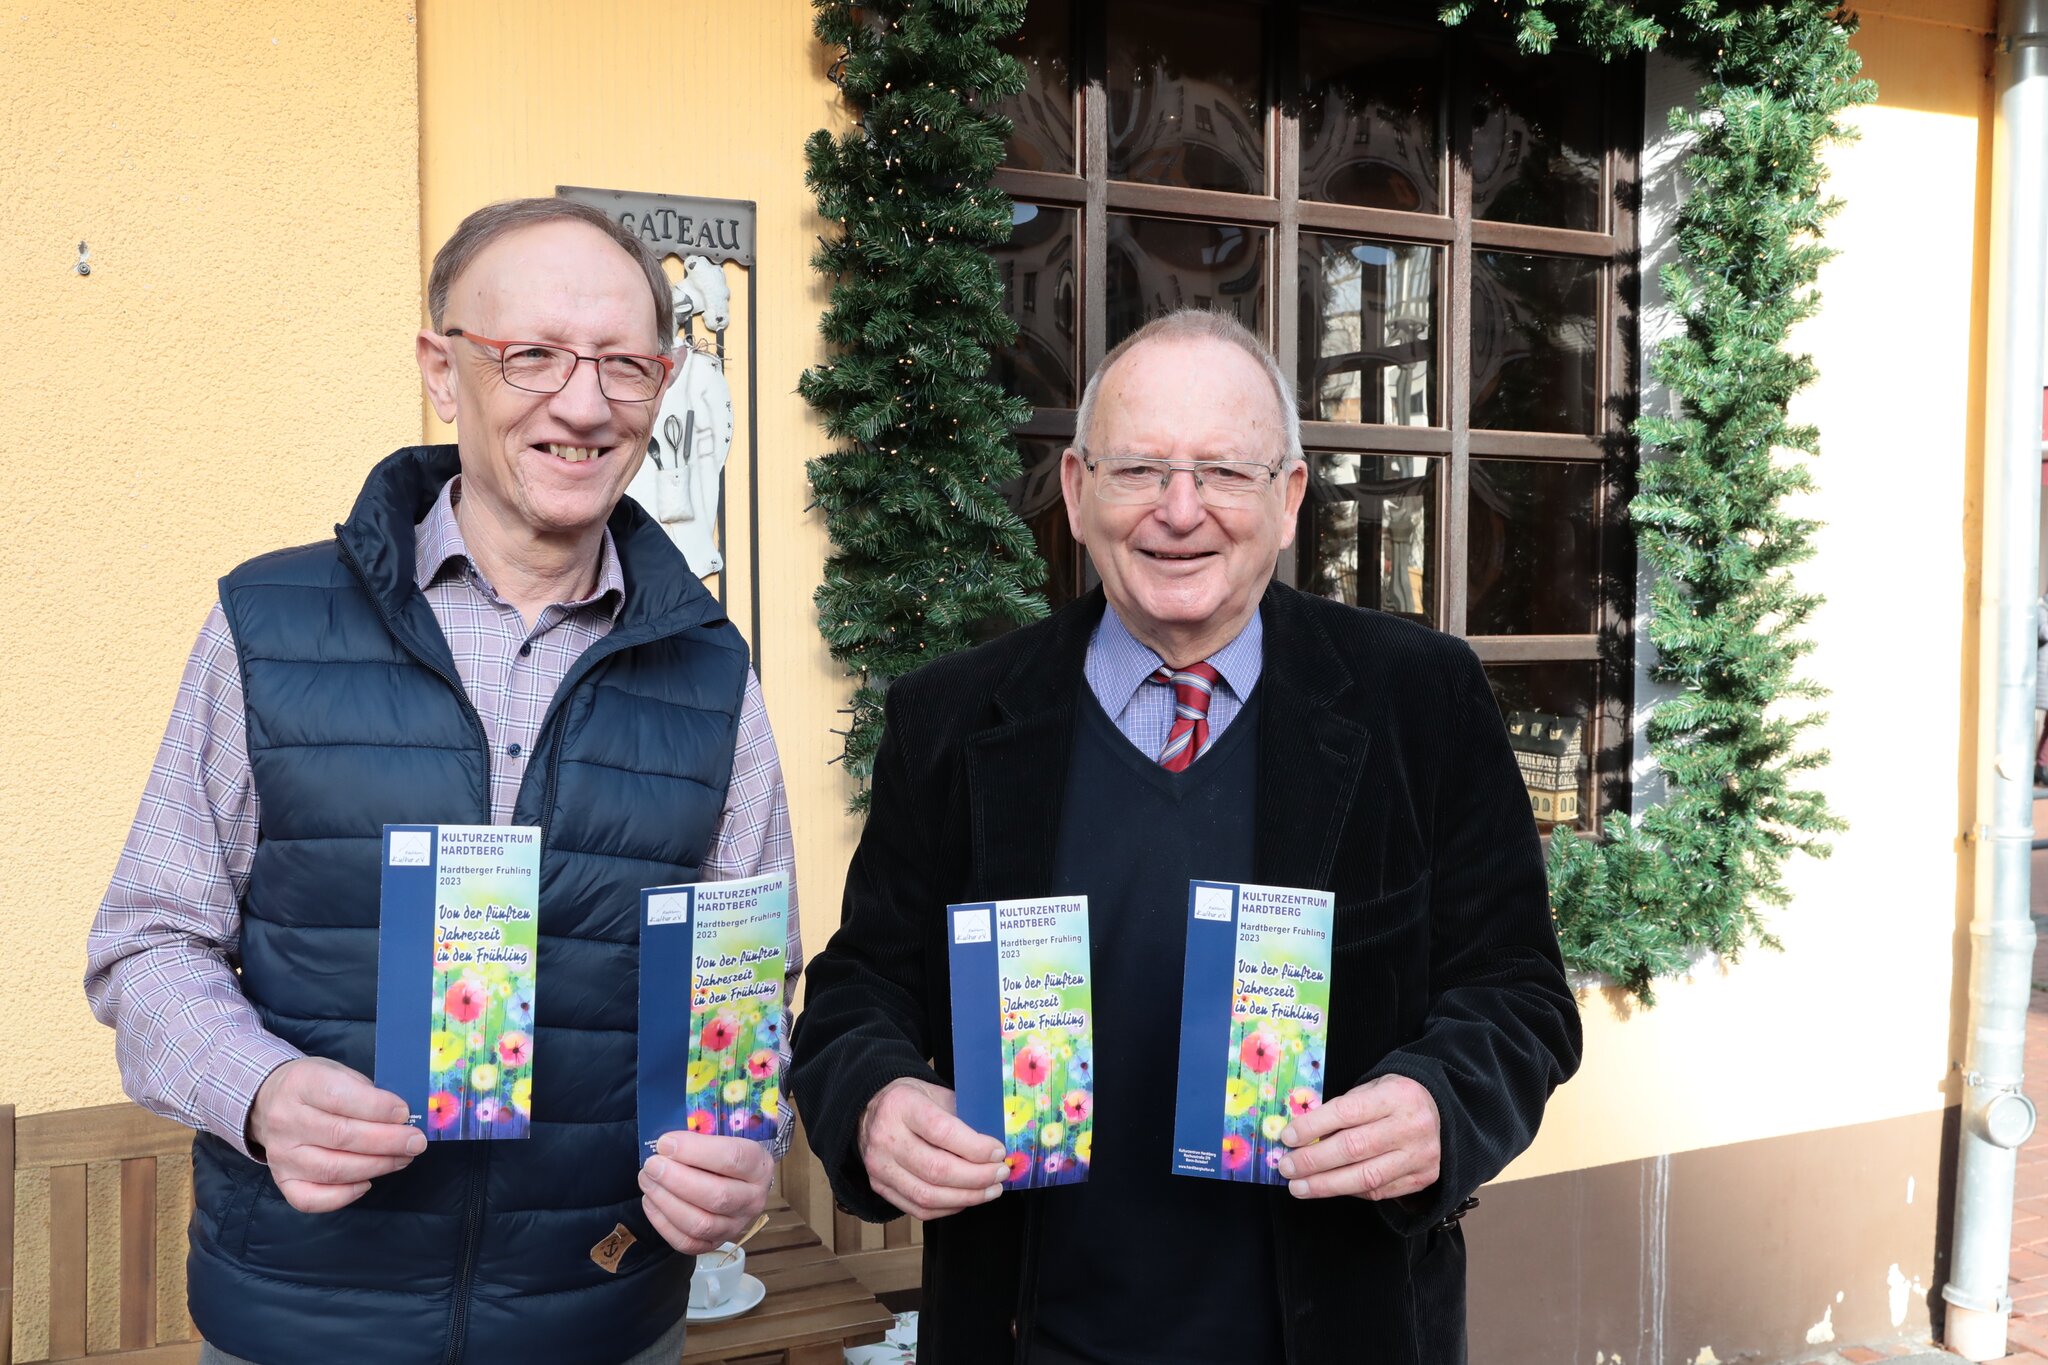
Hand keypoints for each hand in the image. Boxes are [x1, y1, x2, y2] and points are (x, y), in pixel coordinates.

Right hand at [247, 1057, 424, 1212]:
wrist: (268, 1102)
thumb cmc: (315, 1086)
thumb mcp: (338, 1072)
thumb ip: (367, 1092)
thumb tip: (403, 1118)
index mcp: (302, 1084)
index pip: (340, 1097)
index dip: (377, 1108)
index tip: (405, 1113)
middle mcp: (286, 1121)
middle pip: (341, 1136)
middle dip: (387, 1141)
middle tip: (415, 1143)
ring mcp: (281, 1155)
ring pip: (332, 1169)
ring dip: (375, 1167)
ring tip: (402, 1159)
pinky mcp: (282, 1180)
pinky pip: (311, 1199)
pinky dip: (343, 1196)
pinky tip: (367, 1183)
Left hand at [639, 1131, 773, 1254]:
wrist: (740, 1180)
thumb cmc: (725, 1154)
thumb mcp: (723, 1137)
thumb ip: (699, 1137)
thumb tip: (664, 1145)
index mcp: (759, 1165)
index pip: (732, 1158)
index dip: (694, 1150)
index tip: (665, 1143)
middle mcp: (753, 1199)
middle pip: (716, 1196)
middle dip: (676, 1180)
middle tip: (652, 1165)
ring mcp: (736, 1225)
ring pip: (700, 1224)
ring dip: (667, 1202)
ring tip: (647, 1181)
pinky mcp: (715, 1243)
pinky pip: (687, 1242)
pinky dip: (663, 1224)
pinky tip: (650, 1201)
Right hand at [857, 1077, 1007, 1221]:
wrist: (871, 1109)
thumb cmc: (912, 1100)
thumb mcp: (937, 1094)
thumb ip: (964, 1118)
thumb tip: (997, 1147)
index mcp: (902, 1106)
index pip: (942, 1132)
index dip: (975, 1148)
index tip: (999, 1152)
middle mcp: (886, 1138)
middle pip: (937, 1169)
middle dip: (977, 1177)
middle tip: (1001, 1174)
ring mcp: (880, 1167)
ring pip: (928, 1195)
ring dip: (967, 1197)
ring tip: (991, 1190)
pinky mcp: (880, 1187)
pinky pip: (918, 1209)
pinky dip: (948, 1208)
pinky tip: (966, 1198)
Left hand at [1277, 1073, 1440, 1200]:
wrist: (1441, 1111)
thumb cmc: (1393, 1099)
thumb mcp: (1370, 1089)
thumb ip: (1341, 1110)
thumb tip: (1300, 1136)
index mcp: (1395, 1096)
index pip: (1346, 1112)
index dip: (1313, 1126)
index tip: (1287, 1137)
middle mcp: (1411, 1126)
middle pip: (1354, 1148)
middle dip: (1313, 1161)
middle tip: (1287, 1167)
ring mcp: (1419, 1156)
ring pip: (1366, 1177)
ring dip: (1326, 1185)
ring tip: (1299, 1187)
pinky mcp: (1422, 1178)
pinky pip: (1378, 1191)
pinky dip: (1349, 1190)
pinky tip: (1329, 1187)